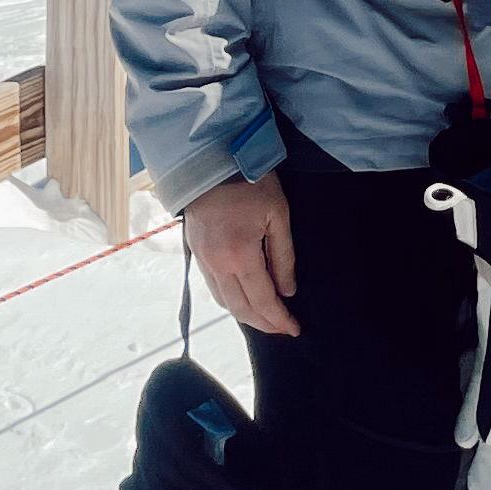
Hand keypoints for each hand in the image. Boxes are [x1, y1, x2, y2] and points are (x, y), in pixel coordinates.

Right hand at [185, 172, 299, 336]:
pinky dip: (230, 300)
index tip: (294, 328)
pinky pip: (213, 288)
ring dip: (246, 315)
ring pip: (224, 302)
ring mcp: (203, 261)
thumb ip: (283, 257)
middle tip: (283, 328)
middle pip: (241, 309)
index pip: (262, 300)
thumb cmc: (250, 182)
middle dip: (264, 323)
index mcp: (240, 256)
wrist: (211, 161)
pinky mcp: (196, 253)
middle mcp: (218, 265)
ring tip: (266, 318)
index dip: (279, 319)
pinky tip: (242, 299)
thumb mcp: (278, 214)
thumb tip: (287, 291)